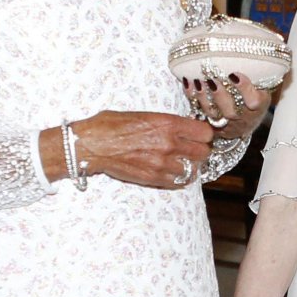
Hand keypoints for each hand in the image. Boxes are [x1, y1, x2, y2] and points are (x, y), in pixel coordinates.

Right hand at [62, 110, 219, 188]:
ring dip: (190, 166)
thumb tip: (180, 127)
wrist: (92, 145)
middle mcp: (169, 143)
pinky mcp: (154, 178)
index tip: (200, 136)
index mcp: (168, 123)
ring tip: (181, 162)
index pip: (204, 132)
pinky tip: (171, 172)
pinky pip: (179, 182)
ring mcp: (163, 163)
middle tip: (192, 150)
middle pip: (203, 152)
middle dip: (200, 151)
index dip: (204, 135)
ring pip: (193, 169)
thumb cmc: (111, 125)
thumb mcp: (143, 114)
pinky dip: (179, 178)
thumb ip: (165, 122)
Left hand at [179, 71, 269, 142]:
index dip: (244, 89)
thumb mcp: (263, 86)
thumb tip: (247, 46)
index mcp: (258, 106)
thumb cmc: (255, 95)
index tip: (234, 74)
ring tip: (197, 80)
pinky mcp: (211, 123)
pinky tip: (188, 82)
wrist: (247, 119)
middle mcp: (242, 117)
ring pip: (213, 113)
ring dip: (202, 97)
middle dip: (220, 95)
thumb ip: (257, 73)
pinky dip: (192, 96)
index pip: (254, 101)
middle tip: (212, 79)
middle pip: (231, 111)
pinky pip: (199, 111)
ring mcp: (226, 122)